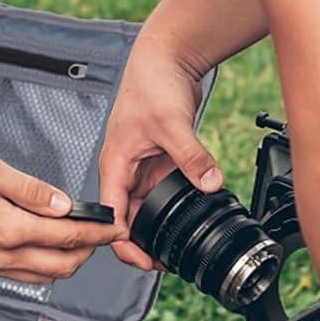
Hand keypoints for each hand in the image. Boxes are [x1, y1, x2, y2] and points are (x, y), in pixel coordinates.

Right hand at [0, 148, 124, 282]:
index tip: (116, 227)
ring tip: (81, 241)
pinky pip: (23, 277)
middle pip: (62, 264)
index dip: (98, 232)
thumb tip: (62, 203)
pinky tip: (47, 251)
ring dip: (69, 261)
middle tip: (104, 233)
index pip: (67, 236)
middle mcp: (1, 254)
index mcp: (7, 228)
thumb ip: (29, 189)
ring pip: (44, 275)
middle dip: (90, 250)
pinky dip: (44, 268)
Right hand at [98, 38, 220, 269]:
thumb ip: (190, 156)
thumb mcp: (172, 124)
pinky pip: (164, 192)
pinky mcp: (159, 160)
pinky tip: (190, 217)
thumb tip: (209, 182)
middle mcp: (124, 169)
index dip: (123, 242)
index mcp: (114, 163)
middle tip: (166, 263)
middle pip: (127, 217)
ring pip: (146, 207)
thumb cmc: (151, 82)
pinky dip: (174, 207)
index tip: (145, 261)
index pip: (110, 214)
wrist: (165, 58)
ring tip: (178, 247)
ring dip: (159, 226)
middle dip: (143, 242)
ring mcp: (142, 166)